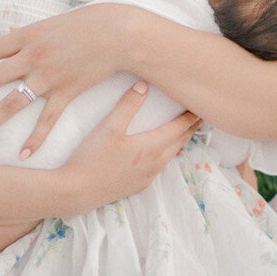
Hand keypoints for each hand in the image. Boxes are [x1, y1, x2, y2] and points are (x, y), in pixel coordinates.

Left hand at [0, 4, 137, 157]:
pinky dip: (35, 138)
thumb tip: (7, 31)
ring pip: (11, 103)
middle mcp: (33, 56)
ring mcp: (48, 76)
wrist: (117, 33)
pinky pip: (47, 119)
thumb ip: (26, 32)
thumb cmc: (85, 25)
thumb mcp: (51, 23)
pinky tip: (22, 154)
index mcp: (28, 37)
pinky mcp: (67, 92)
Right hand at [60, 82, 200, 211]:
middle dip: (190, 129)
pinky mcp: (137, 186)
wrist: (77, 191)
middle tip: (199, 117)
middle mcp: (153, 164)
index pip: (178, 128)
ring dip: (178, 143)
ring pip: (170, 156)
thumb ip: (127, 105)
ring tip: (183, 132)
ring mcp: (146, 177)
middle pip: (179, 143)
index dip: (190, 117)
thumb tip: (143, 85)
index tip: (200, 106)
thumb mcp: (108, 127)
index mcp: (150, 148)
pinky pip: (158, 167)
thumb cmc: (91, 158)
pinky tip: (159, 153)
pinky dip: (165, 155)